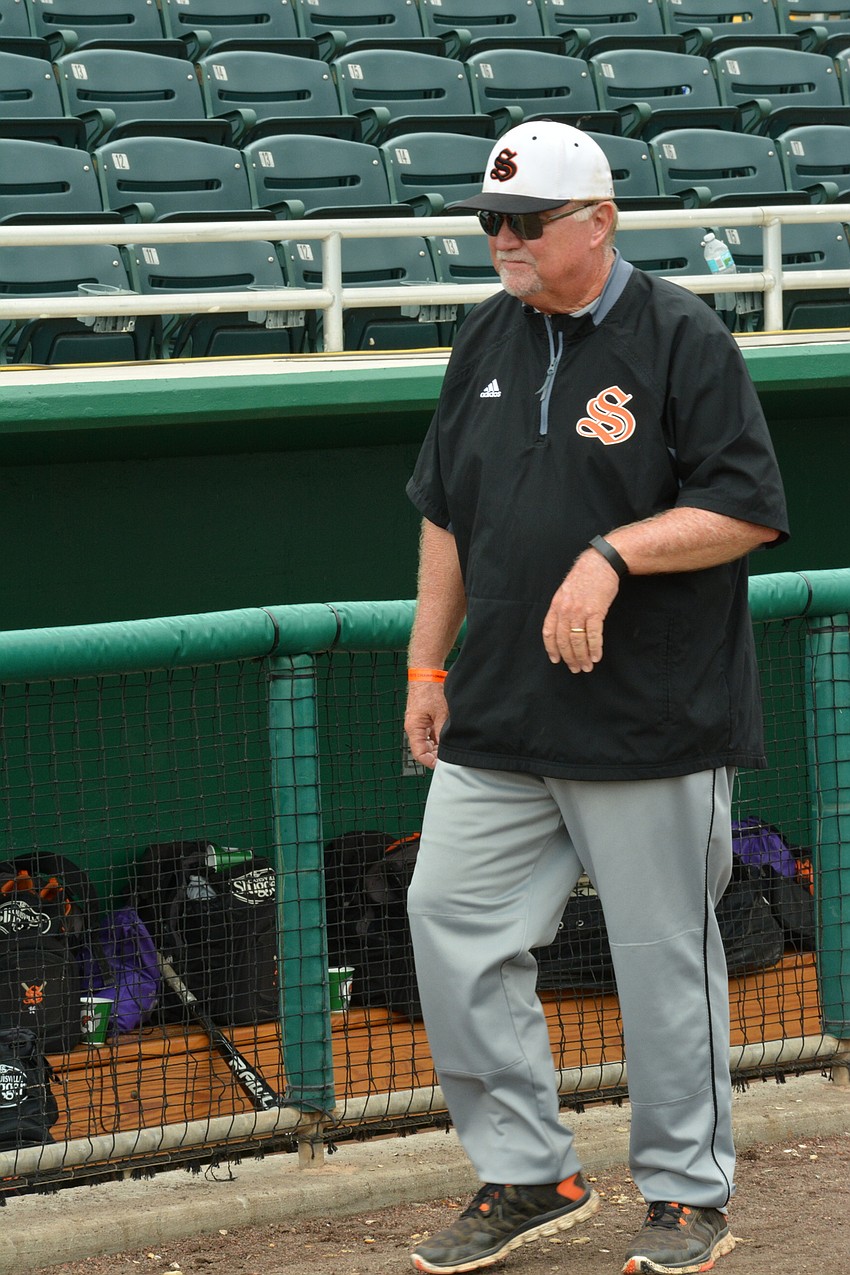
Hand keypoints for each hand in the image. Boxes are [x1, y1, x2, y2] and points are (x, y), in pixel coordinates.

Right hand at [404, 683, 448, 769]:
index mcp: (414, 728)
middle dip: (435, 755)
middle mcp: (414, 727)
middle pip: (423, 750)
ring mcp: (418, 723)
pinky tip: (447, 737)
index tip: (442, 764)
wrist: (427, 673)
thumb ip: (442, 733)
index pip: (419, 754)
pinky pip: (429, 733)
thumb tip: (447, 748)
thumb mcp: (441, 715)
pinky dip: (437, 738)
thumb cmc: (430, 691)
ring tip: (450, 746)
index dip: (430, 762)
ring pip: (427, 742)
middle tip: (449, 756)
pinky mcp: (423, 718)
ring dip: (437, 746)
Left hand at [542, 549, 620, 672]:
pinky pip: (593, 635)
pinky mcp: (595, 612)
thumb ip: (562, 608)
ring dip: (582, 657)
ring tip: (587, 667)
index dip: (551, 648)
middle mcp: (565, 610)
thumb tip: (563, 627)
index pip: (549, 632)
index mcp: (556, 605)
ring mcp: (580, 611)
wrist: (600, 564)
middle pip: (564, 640)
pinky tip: (596, 656)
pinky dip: (594, 648)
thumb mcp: (566, 591)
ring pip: (577, 641)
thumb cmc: (584, 577)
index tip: (556, 660)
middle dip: (569, 657)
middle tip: (575, 669)